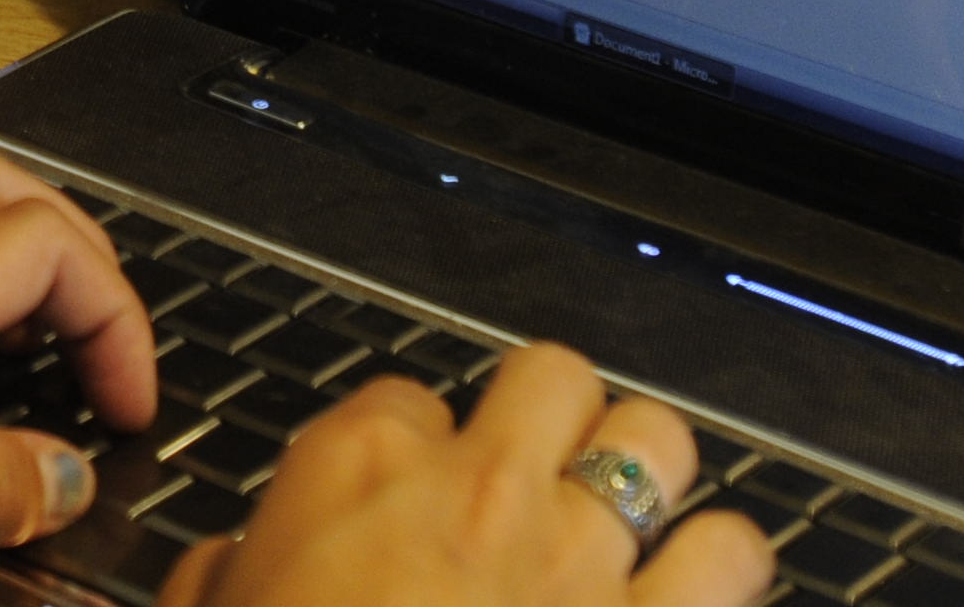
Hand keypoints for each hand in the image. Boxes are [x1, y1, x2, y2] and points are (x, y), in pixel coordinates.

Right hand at [162, 343, 775, 606]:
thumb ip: (230, 572)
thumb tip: (234, 563)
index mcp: (360, 470)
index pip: (403, 398)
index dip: (411, 450)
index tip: (410, 498)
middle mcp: (482, 488)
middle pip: (550, 378)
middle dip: (549, 422)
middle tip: (536, 478)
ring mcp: (581, 555)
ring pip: (658, 441)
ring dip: (647, 480)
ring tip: (632, 525)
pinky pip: (733, 553)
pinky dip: (721, 569)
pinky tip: (694, 594)